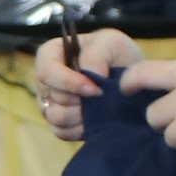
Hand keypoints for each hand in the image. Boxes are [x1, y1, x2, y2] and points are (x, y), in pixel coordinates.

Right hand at [30, 28, 144, 141]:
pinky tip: (96, 119)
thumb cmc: (116, 55)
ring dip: (82, 115)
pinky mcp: (59, 124)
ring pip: (56, 117)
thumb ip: (96, 56)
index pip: (46, 71)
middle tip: (103, 95)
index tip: (94, 88)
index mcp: (51, 54)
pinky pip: (63, 132)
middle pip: (53, 97)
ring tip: (101, 106)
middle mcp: (46, 81)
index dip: (68, 82)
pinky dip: (81, 129)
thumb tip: (88, 82)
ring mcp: (50, 104)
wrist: (130, 78)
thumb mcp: (111, 43)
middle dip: (81, 100)